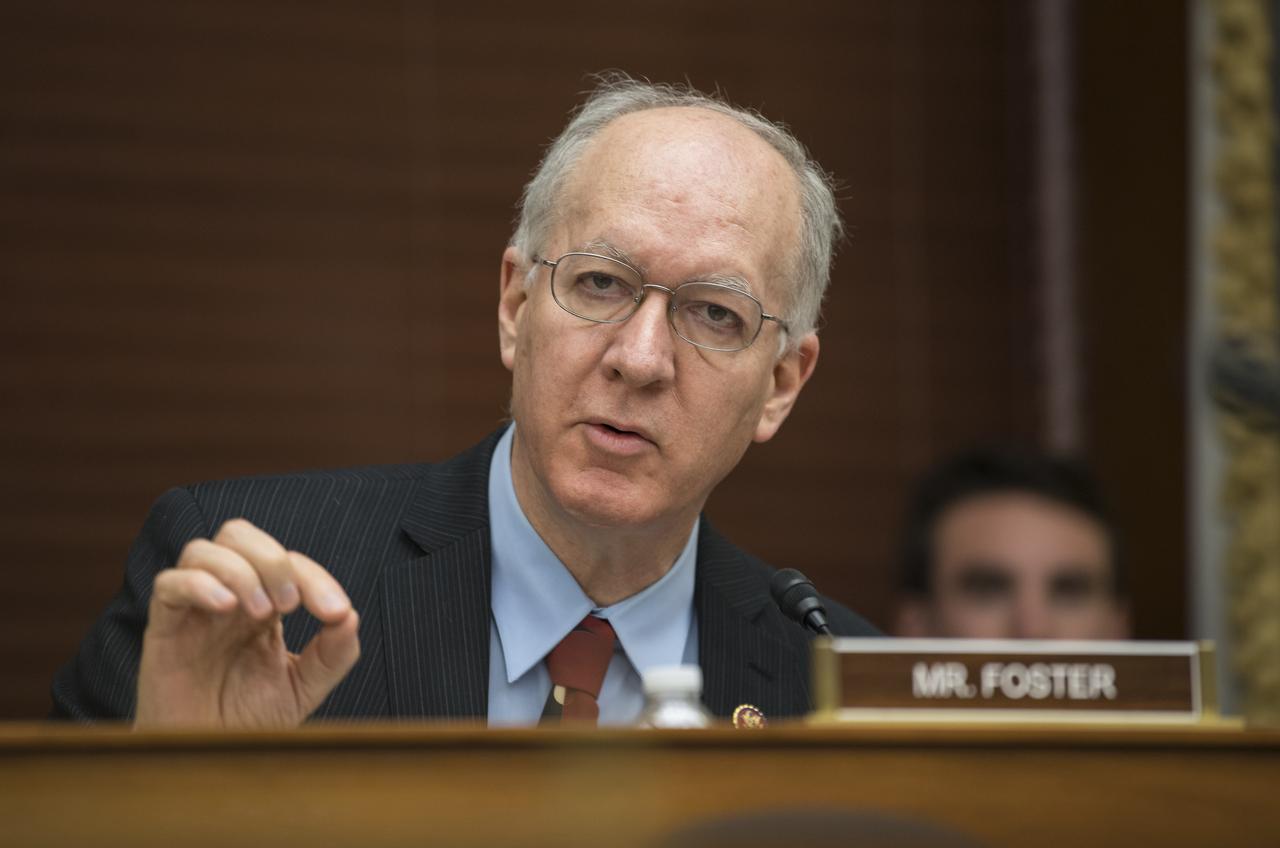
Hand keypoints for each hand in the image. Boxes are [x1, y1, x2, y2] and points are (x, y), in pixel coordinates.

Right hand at [136, 518, 359, 728]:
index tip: (335, 612)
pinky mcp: (162, 629)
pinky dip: (198, 584)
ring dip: (239, 570)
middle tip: (288, 605)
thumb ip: (333, 654)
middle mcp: (227, 597)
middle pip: (239, 535)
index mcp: (264, 602)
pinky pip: (168, 584)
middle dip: (272, 558)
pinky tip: (225, 607)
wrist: (208, 763)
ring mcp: (193, 610)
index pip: (289, 562)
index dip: (316, 578)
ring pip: (202, 550)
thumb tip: (351, 615)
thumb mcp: (304, 688)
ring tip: (259, 611)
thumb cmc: (250, 721)